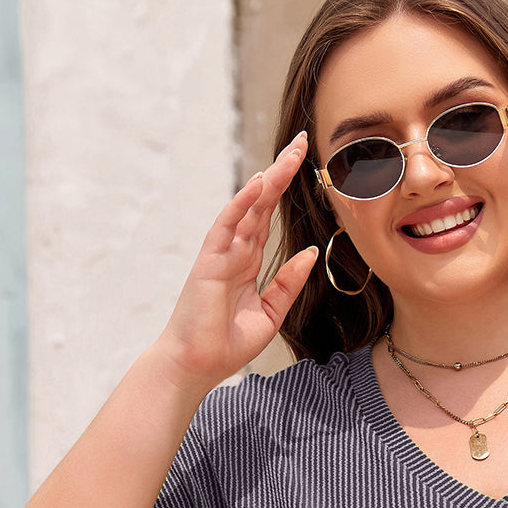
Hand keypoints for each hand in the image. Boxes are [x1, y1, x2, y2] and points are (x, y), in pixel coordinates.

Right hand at [155, 132, 318, 389]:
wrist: (198, 365)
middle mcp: (234, 251)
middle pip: (261, 203)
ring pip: (247, 208)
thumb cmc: (227, 343)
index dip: (285, 189)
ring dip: (268, 181)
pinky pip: (226, 226)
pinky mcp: (209, 262)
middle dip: (281, 172)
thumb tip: (310, 253)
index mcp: (248, 262)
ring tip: (289, 156)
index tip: (304, 163)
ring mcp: (221, 253)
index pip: (268, 216)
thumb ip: (288, 282)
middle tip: (301, 142)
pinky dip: (241, 204)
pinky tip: (258, 184)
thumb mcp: (271, 312)